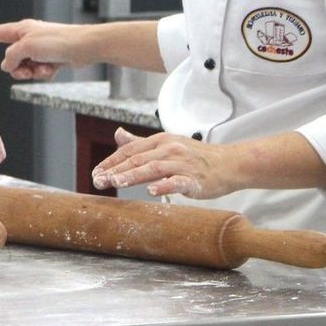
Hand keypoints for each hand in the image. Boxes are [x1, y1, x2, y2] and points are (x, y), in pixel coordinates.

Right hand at [0, 19, 82, 79]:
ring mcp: (40, 49)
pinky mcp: (50, 59)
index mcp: (21, 30)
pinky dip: (44, 73)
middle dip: (18, 68)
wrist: (84, 47)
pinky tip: (53, 69)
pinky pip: (38, 71)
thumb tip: (8, 66)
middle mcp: (29, 38)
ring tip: (44, 68)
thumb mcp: (27, 47)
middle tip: (27, 69)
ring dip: (32, 72)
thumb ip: (11, 57)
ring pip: (25, 68)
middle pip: (11, 58)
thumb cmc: (58, 41)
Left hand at [92, 128, 242, 199]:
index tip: (96, 172)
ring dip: (133, 175)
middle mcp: (170, 149)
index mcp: (161, 141)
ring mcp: (182, 164)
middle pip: (138, 159)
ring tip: (116, 182)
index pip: (130, 150)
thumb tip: (118, 134)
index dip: (111, 161)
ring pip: (153, 169)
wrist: (229, 163)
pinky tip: (152, 191)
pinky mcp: (194, 179)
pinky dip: (164, 186)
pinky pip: (177, 182)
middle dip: (116, 171)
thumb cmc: (196, 156)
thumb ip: (140, 142)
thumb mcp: (167, 144)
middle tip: (98, 181)